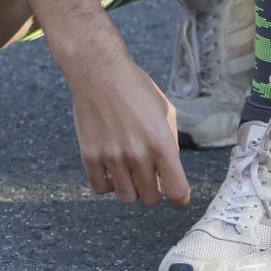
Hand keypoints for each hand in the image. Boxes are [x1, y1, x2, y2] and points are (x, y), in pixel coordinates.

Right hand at [65, 52, 191, 208]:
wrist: (99, 71)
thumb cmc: (135, 87)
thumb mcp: (165, 111)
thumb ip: (170, 143)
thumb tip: (168, 172)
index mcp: (161, 142)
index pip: (176, 190)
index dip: (180, 199)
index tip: (178, 198)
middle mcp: (137, 153)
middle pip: (151, 198)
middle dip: (155, 192)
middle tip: (152, 179)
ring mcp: (111, 156)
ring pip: (126, 198)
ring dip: (132, 190)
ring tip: (131, 174)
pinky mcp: (90, 156)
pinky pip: (100, 188)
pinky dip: (108, 185)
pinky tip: (112, 171)